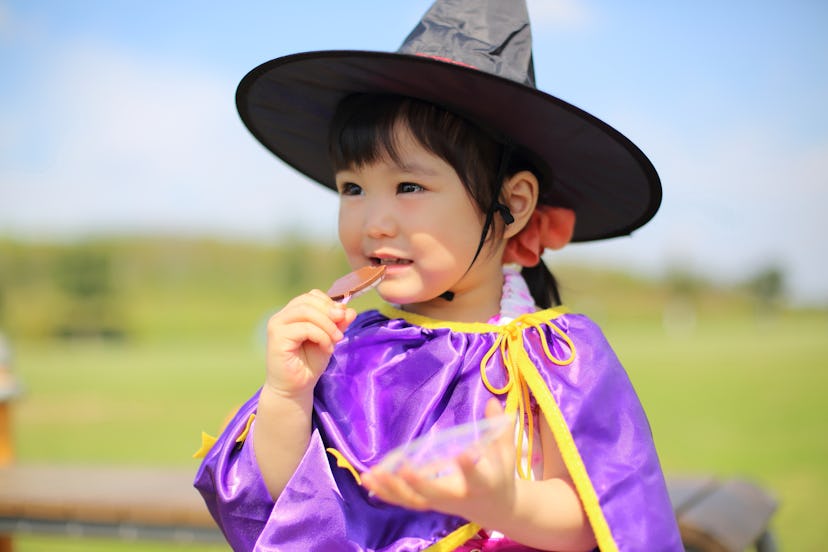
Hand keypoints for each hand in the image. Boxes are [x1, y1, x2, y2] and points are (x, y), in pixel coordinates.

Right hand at [264, 290, 356, 396]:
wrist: (295, 388)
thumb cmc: (309, 364)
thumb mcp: (329, 339)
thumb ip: (337, 324)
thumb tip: (350, 310)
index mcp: (292, 314)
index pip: (311, 296)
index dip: (329, 302)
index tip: (343, 316)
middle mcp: (282, 316)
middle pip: (308, 300)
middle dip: (329, 311)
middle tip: (342, 327)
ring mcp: (277, 325)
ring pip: (306, 311)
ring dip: (327, 324)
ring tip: (337, 339)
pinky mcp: (277, 338)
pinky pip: (305, 328)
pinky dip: (321, 336)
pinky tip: (327, 348)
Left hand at [362, 399, 516, 526]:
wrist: (495, 508)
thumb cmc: (500, 474)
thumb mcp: (507, 453)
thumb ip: (501, 427)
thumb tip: (492, 400)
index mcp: (482, 484)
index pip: (476, 477)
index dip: (468, 467)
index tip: (461, 453)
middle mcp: (458, 496)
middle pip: (436, 494)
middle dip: (419, 484)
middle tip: (403, 470)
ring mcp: (440, 503)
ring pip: (414, 500)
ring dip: (392, 489)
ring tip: (372, 475)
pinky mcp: (428, 503)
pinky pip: (404, 501)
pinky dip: (385, 492)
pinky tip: (367, 480)